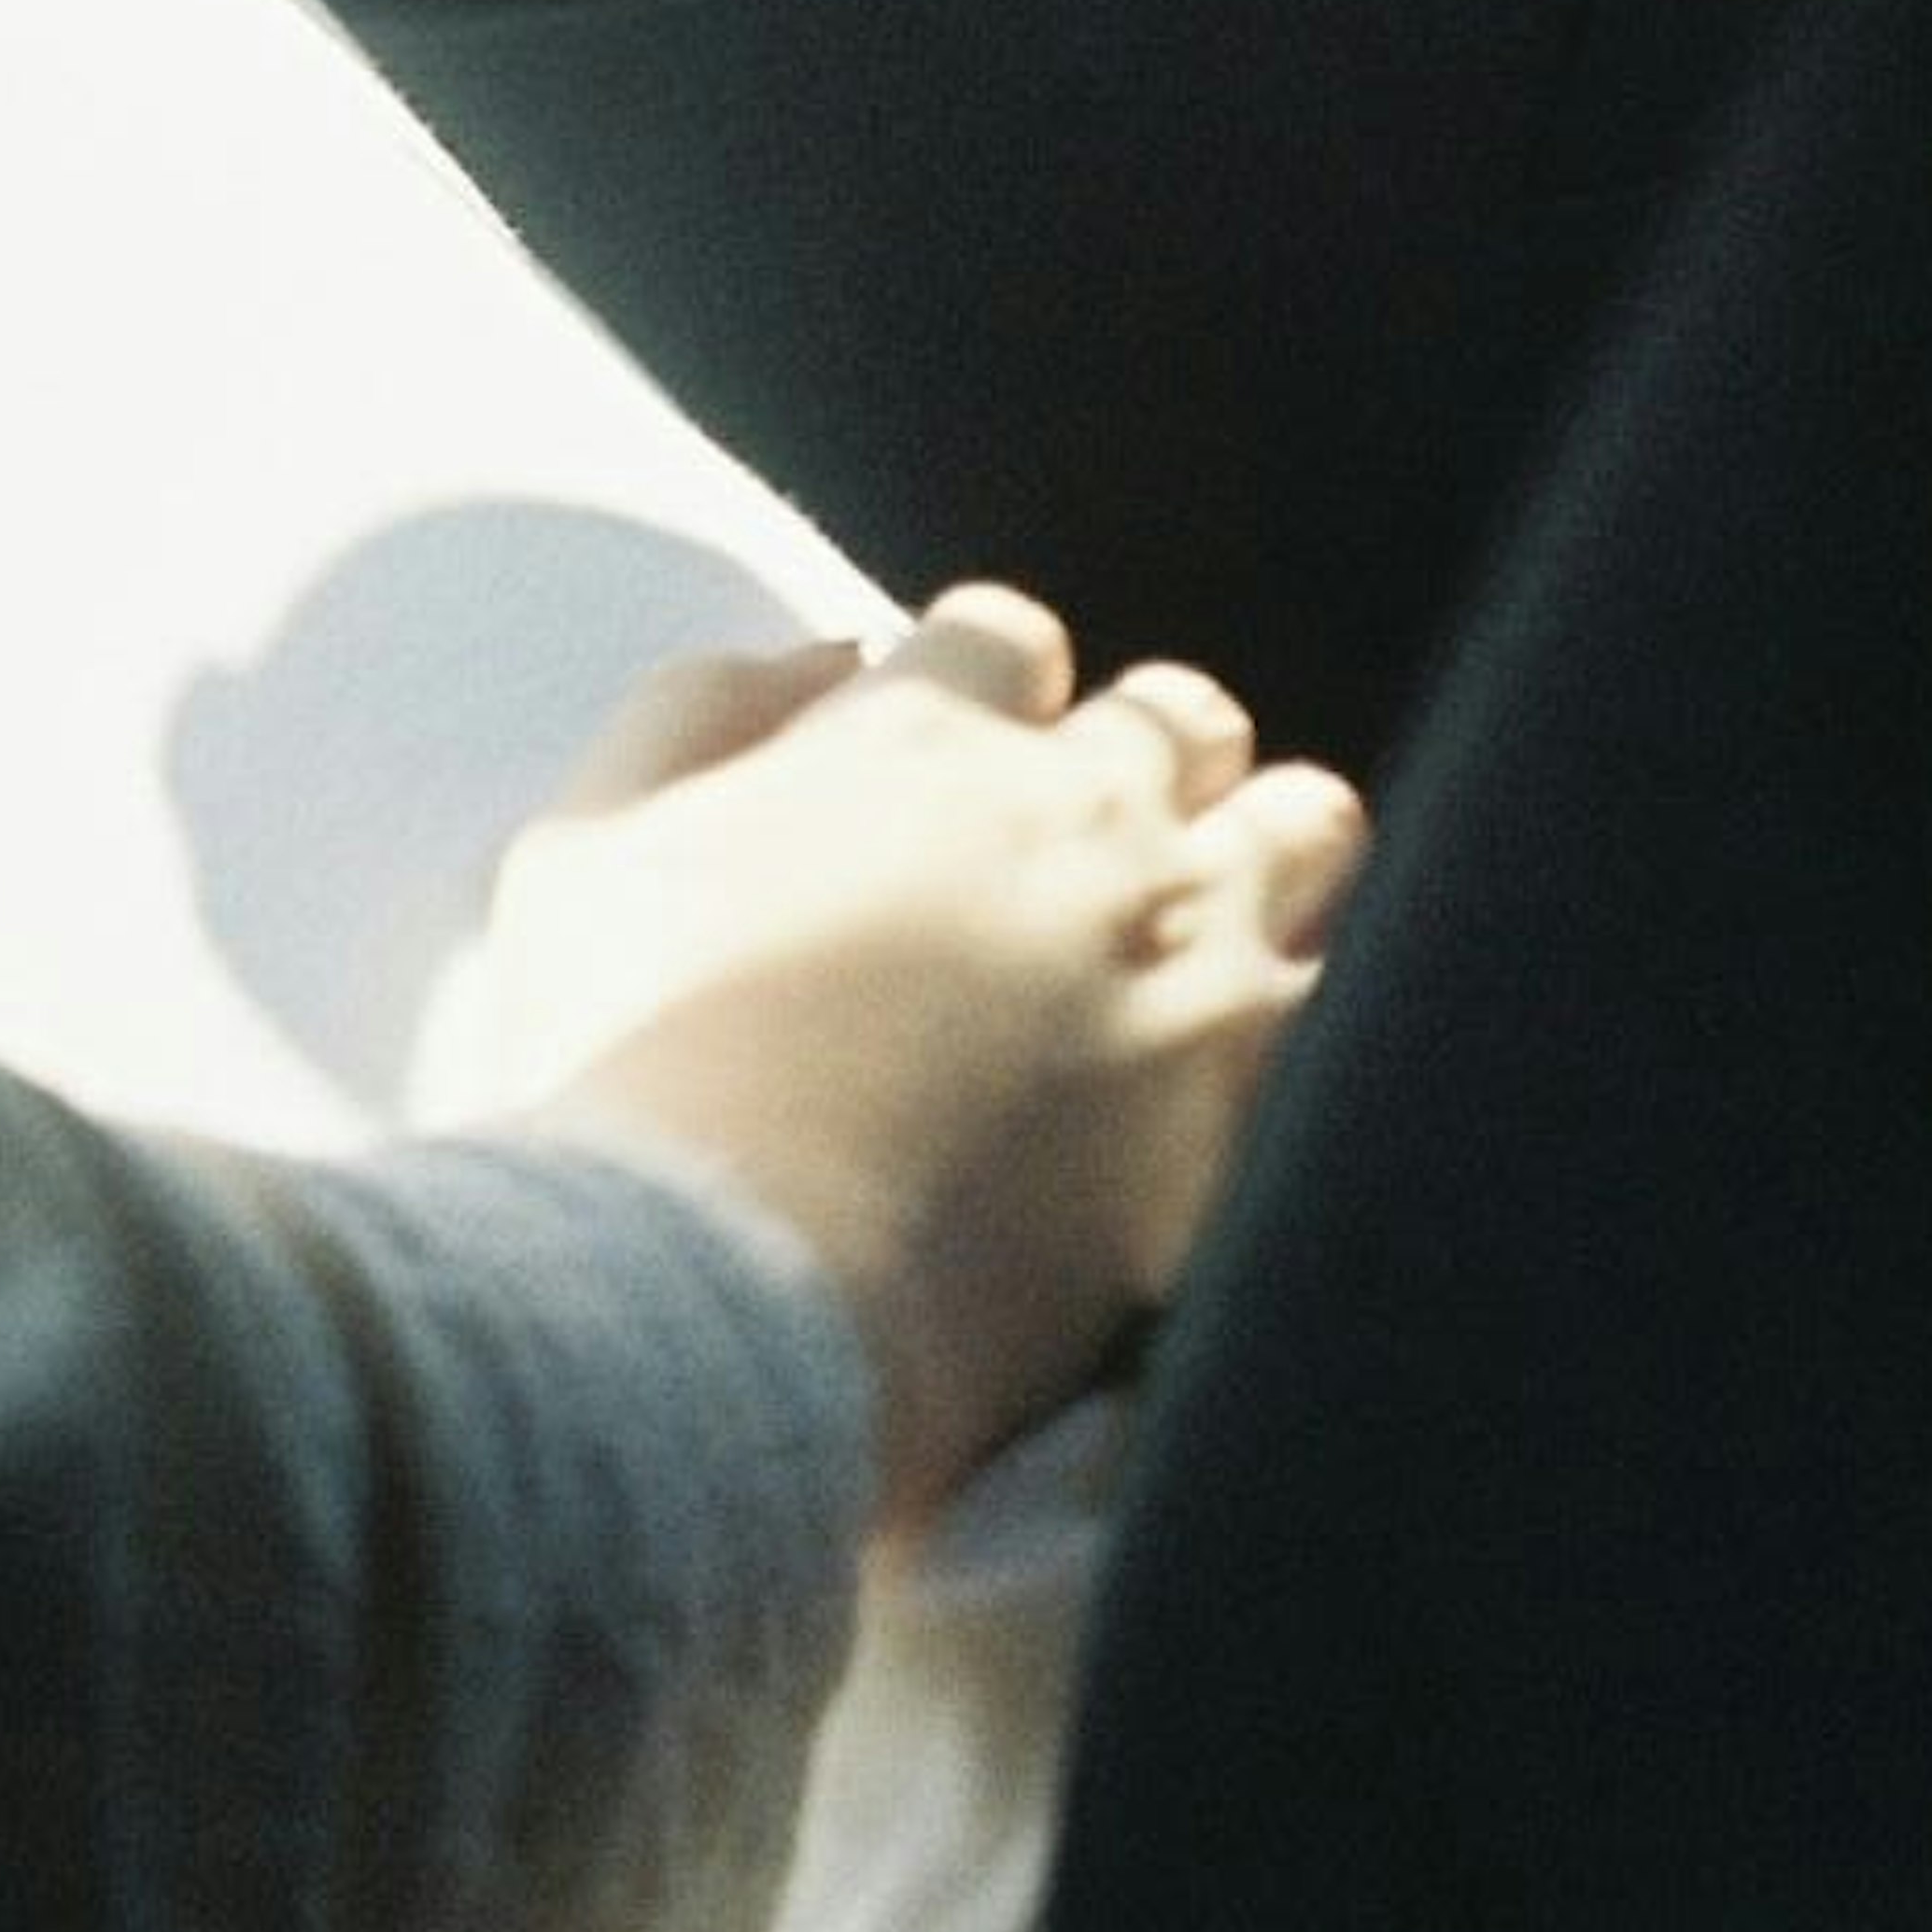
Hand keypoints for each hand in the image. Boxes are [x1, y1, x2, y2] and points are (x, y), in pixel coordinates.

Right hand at [477, 586, 1364, 1530]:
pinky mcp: (1249, 1095)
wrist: (734, 1296)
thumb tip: (833, 649)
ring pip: (1307, 823)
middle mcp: (1078, 814)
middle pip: (1177, 718)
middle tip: (1086, 857)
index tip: (955, 767)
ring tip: (1204, 936)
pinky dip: (1317, 1006)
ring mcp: (1183, 946)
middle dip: (1142, 764)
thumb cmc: (625, 1077)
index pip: (1005, 635)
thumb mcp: (577, 854)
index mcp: (917, 738)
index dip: (984, 696)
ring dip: (1262, 854)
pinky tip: (1262, 1056)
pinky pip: (1354, 994)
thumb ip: (695, 710)